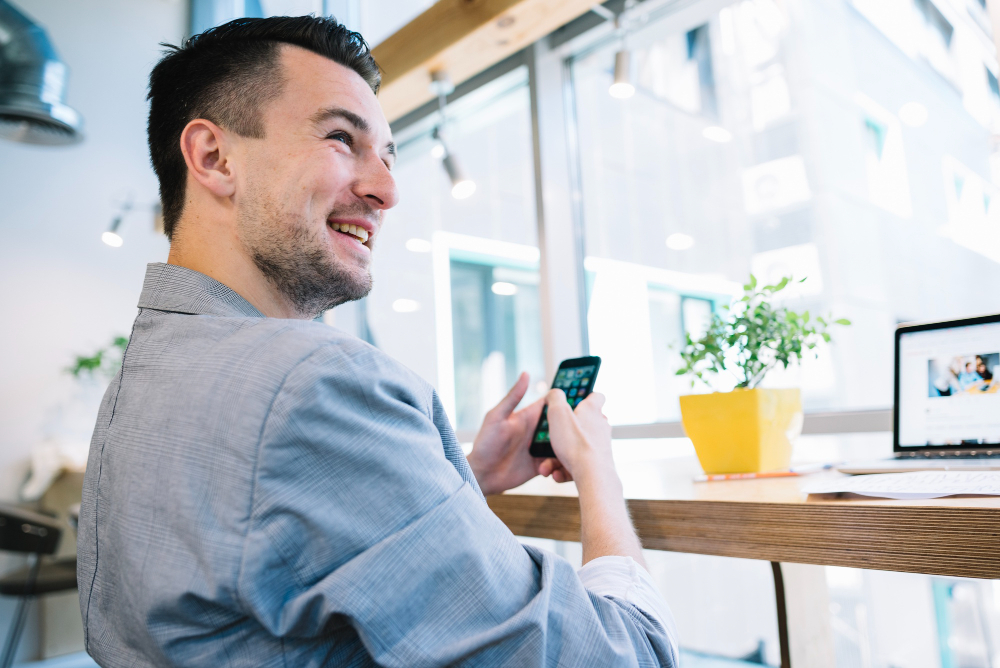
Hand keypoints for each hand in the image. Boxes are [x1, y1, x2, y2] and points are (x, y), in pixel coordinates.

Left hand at [467, 372, 572, 495]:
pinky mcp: (542, 465)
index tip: (581, 400)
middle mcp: (537, 431)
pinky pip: (558, 463)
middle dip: (574, 427)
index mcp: (529, 416)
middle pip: (562, 425)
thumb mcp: (497, 417)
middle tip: (583, 431)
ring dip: (568, 448)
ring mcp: (540, 448)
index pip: (552, 404)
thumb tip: (525, 373)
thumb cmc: (485, 443)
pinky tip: (555, 469)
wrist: (482, 475)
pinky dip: (561, 465)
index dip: (566, 401)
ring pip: (563, 445)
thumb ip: (513, 397)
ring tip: (568, 453)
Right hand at [545, 389, 613, 483]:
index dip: (585, 396)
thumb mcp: (558, 413)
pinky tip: (555, 474)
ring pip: (573, 448)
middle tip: (548, 439)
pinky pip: (576, 464)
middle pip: (579, 425)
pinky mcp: (597, 464)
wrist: (592, 476)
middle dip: (560, 434)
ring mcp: (599, 446)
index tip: (573, 400)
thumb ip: (554, 398)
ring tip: (546, 466)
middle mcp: (599, 427)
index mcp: (592, 411)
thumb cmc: (576, 444)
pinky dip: (564, 469)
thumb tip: (554, 393)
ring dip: (556, 457)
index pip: (595, 397)